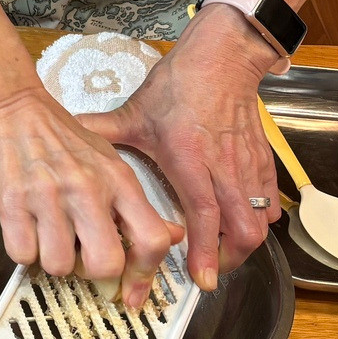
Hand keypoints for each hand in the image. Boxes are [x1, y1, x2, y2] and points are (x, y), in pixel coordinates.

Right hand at [0, 82, 186, 305]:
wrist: (13, 107)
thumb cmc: (62, 136)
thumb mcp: (110, 161)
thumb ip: (137, 203)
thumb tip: (171, 236)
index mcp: (118, 180)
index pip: (151, 239)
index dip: (144, 273)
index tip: (132, 289)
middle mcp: (87, 189)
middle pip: (105, 264)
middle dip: (91, 272)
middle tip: (80, 256)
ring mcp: (48, 196)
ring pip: (59, 265)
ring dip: (52, 260)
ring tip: (48, 236)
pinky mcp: (12, 201)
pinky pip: (21, 254)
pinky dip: (23, 250)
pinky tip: (26, 229)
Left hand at [79, 3, 283, 289]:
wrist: (223, 57)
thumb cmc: (179, 86)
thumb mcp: (135, 112)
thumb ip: (102, 131)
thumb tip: (67, 136)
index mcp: (190, 161)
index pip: (205, 217)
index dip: (205, 252)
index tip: (200, 280)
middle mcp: (223, 169)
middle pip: (242, 231)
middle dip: (227, 260)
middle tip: (207, 273)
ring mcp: (246, 166)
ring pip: (260, 220)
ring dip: (243, 244)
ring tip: (221, 255)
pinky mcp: (261, 159)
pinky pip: (270, 200)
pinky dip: (261, 218)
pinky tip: (245, 224)